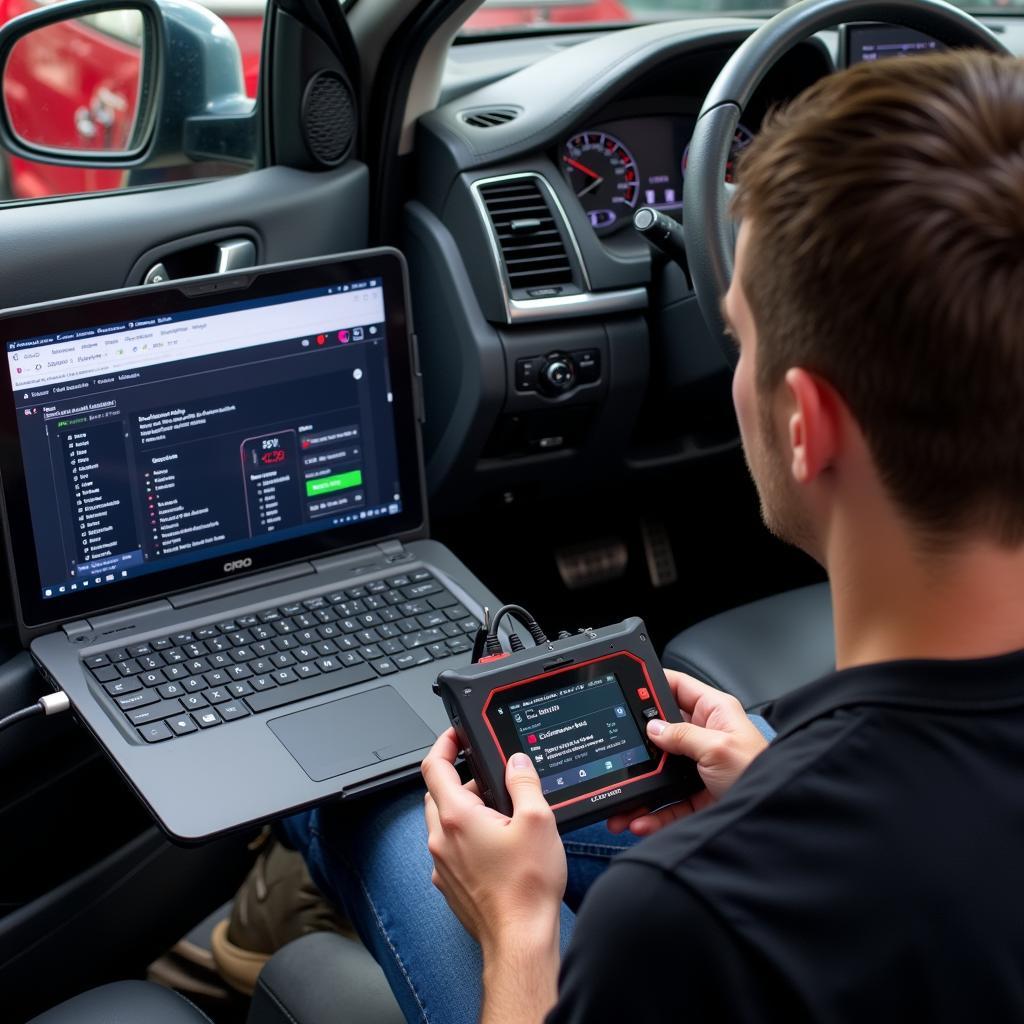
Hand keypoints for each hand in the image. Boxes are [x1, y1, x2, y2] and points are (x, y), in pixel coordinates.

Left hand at [422, 728, 566, 955]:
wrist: (520, 939)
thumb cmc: (527, 887)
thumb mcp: (538, 820)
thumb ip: (524, 783)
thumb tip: (516, 762)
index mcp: (457, 817)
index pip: (433, 766)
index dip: (443, 743)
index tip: (455, 735)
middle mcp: (441, 839)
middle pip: (436, 793)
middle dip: (459, 778)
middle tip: (488, 776)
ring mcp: (442, 864)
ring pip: (442, 822)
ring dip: (463, 808)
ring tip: (499, 812)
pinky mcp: (450, 884)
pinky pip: (449, 848)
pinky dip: (465, 836)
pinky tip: (495, 844)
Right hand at [607, 670, 768, 837]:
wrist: (773, 817)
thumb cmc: (759, 772)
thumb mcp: (718, 747)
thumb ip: (682, 735)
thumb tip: (653, 728)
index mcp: (713, 712)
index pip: (677, 687)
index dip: (653, 683)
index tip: (628, 688)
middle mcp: (704, 736)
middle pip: (662, 733)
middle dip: (639, 745)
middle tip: (619, 750)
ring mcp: (699, 766)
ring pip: (660, 773)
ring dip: (640, 788)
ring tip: (623, 800)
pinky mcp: (697, 795)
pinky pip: (667, 802)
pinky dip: (652, 814)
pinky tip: (640, 820)